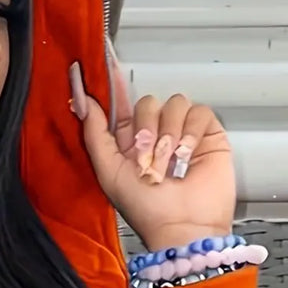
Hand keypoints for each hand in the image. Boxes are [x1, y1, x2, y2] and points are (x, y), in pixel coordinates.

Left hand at [70, 58, 235, 250]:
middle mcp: (155, 135)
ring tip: (168, 167)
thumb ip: (94, 133)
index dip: (113, 85)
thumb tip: (81, 100)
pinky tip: (186, 157)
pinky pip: (198, 113)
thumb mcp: (108, 171)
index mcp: (128, 142)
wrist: (183, 227)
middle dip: (146, 132)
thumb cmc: (145, 210)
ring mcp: (181, 133)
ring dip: (168, 137)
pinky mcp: (206, 134)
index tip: (104, 60)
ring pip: (173, 104)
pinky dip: (190, 135)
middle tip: (147, 161)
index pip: (121, 105)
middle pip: (147, 102)